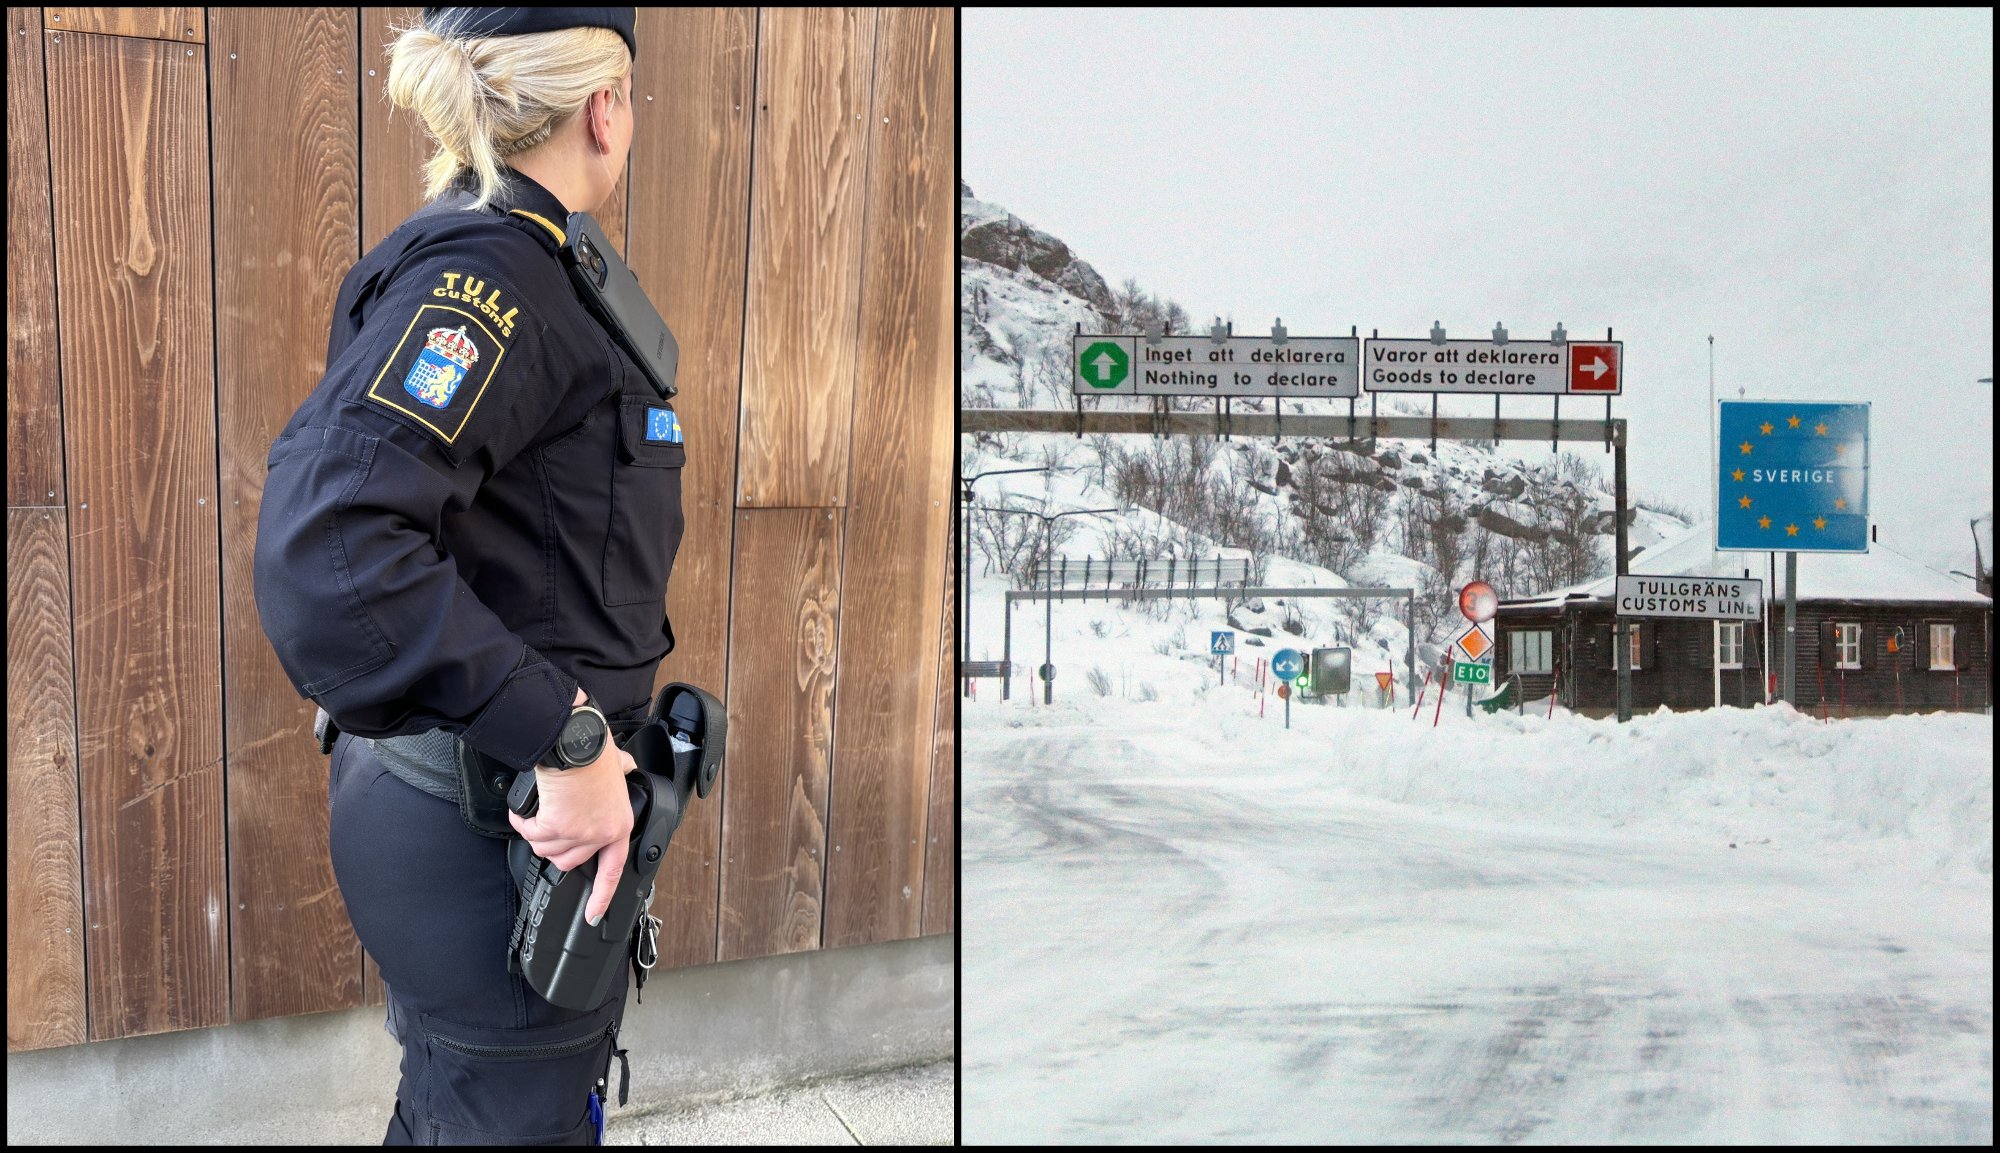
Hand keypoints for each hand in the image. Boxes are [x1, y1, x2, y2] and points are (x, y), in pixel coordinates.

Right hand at [507, 692, 635, 924]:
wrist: (576, 740)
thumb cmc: (595, 748)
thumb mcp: (618, 763)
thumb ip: (622, 772)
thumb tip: (627, 766)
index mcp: (619, 823)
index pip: (613, 869)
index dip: (602, 895)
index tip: (593, 914)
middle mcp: (601, 834)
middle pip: (569, 862)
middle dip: (554, 847)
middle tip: (548, 828)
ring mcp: (579, 833)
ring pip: (546, 850)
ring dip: (536, 833)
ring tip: (536, 813)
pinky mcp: (555, 826)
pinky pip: (530, 834)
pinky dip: (522, 822)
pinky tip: (523, 811)